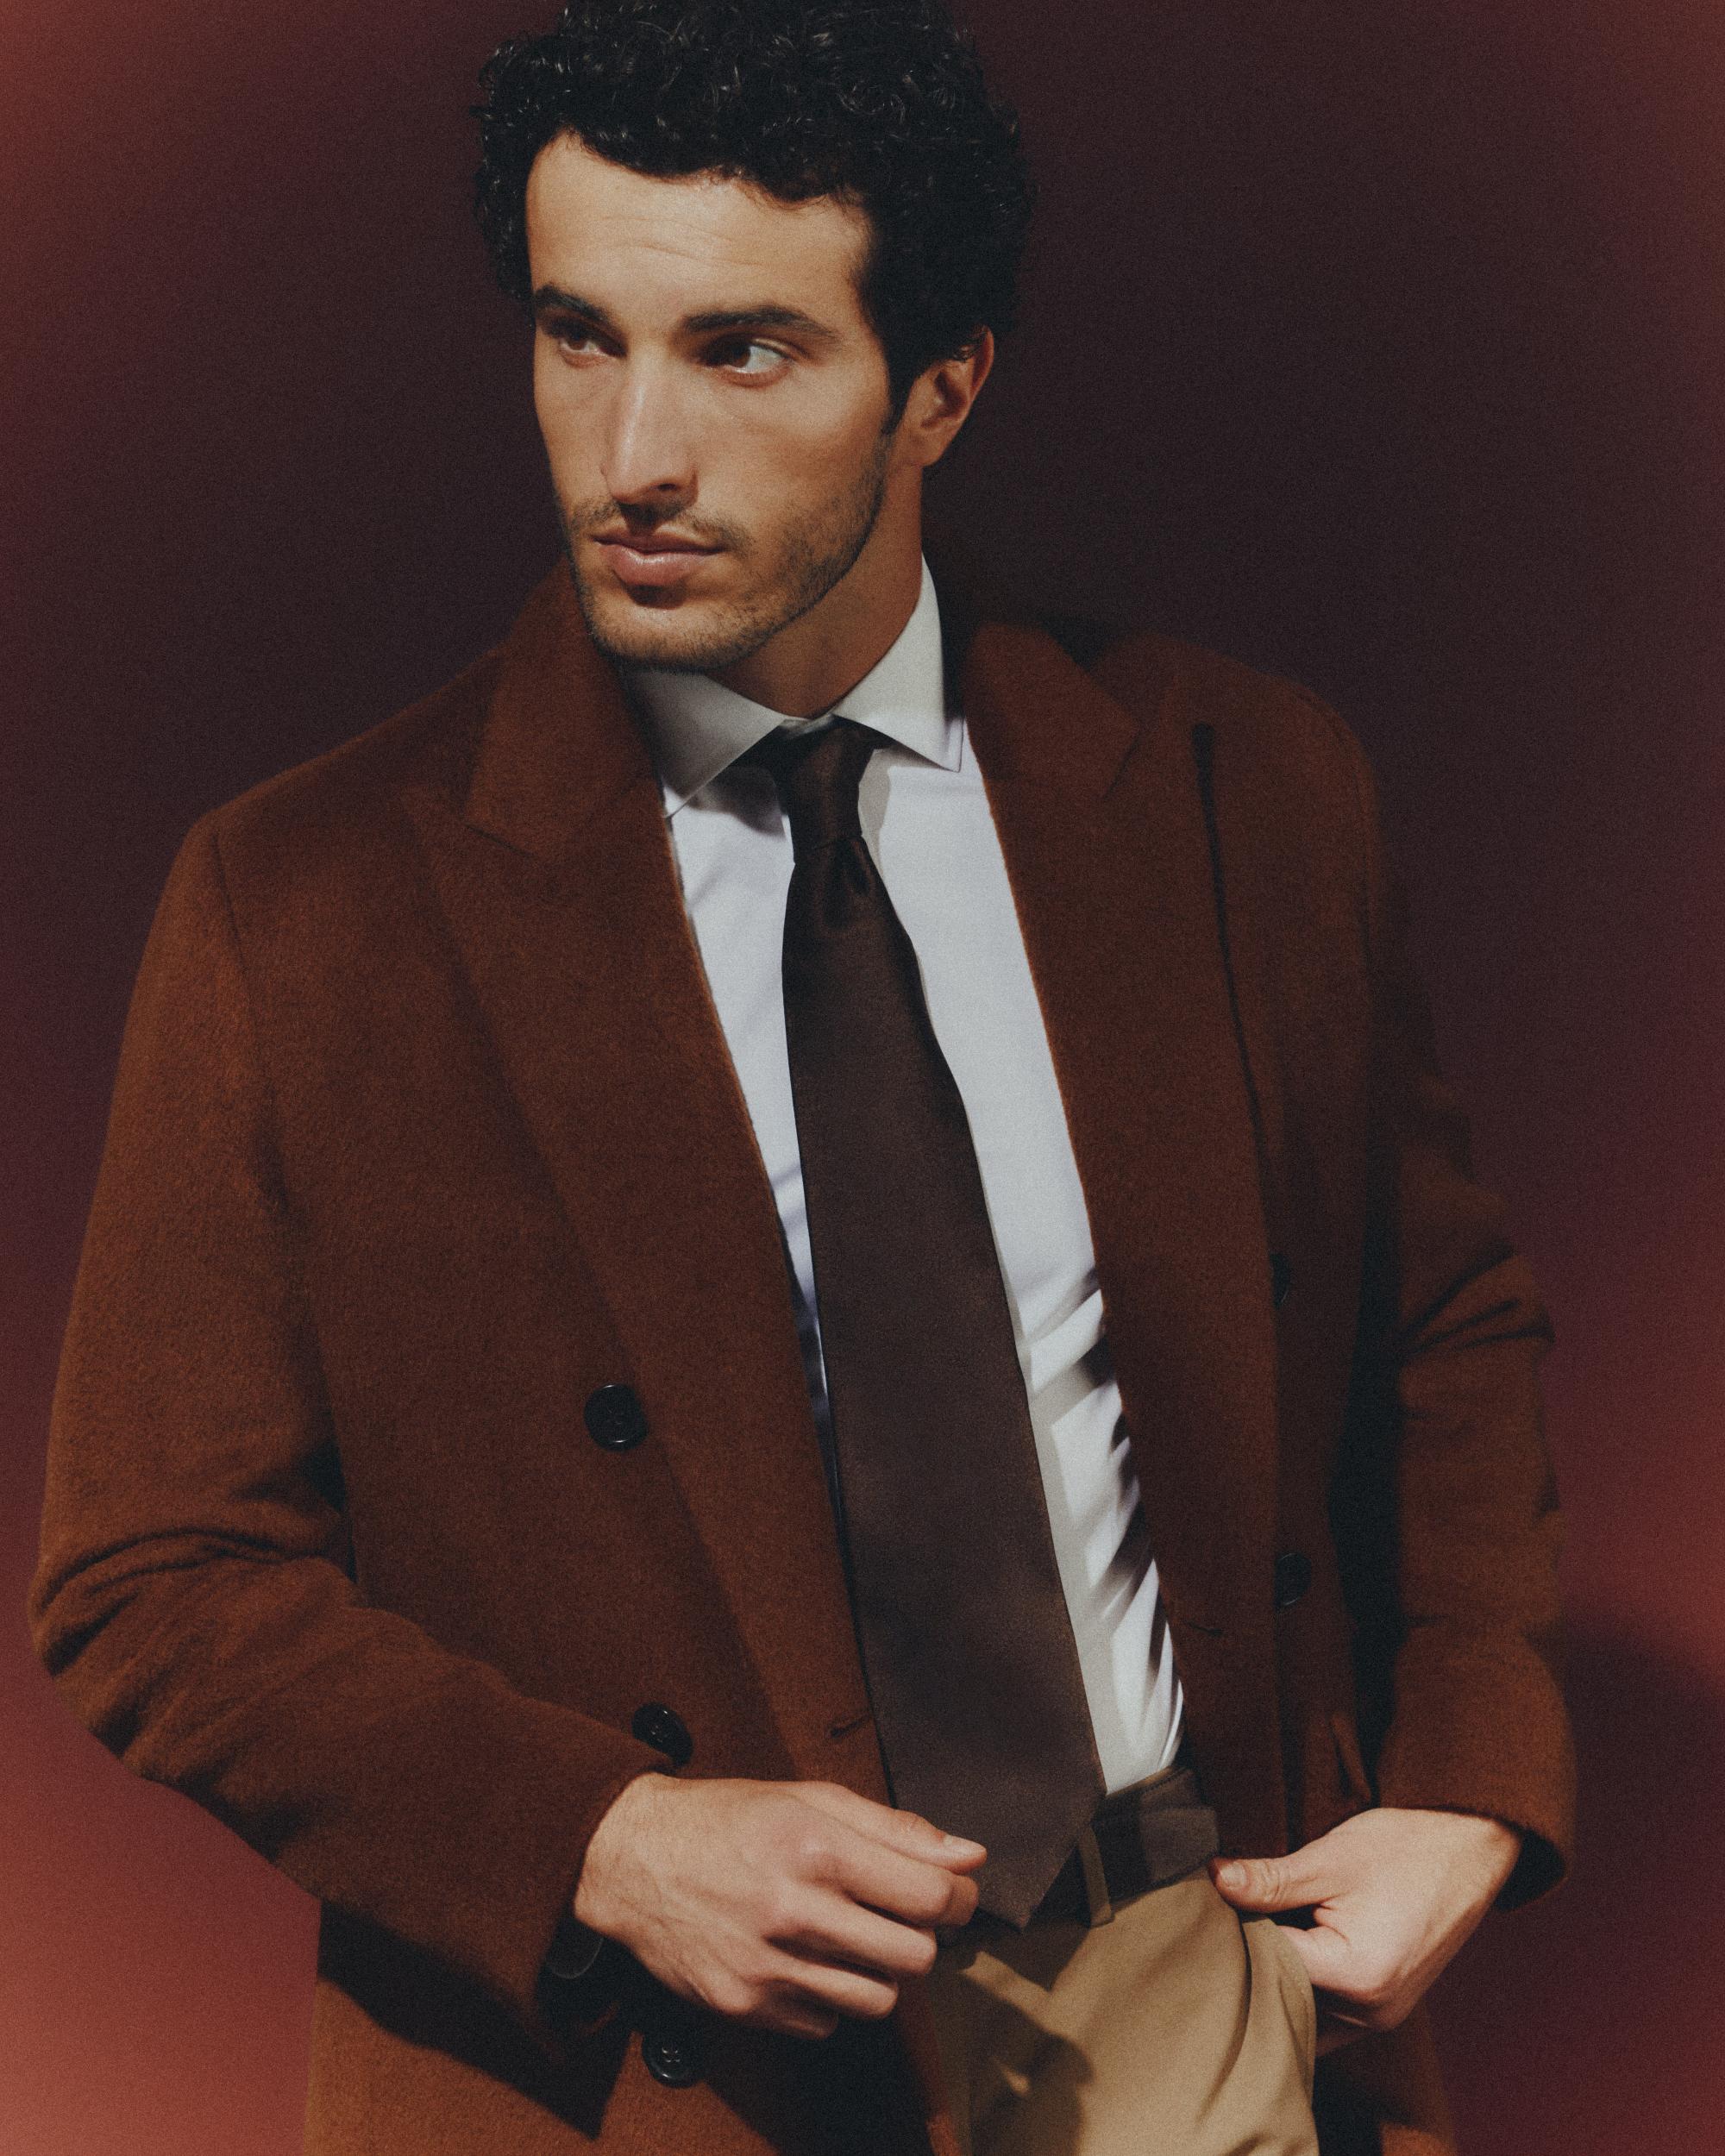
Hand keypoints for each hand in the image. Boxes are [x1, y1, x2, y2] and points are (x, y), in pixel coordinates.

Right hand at [572, 1774, 986, 2038]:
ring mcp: (767, 1966)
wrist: (633, 1859)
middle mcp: (794, 1910)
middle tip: (901, 1915)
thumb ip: (895, 1829)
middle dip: (921, 1937)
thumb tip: (970, 1855)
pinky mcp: (745, 2006)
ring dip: (879, 1973)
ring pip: (876, 2001)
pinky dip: (829, 1998)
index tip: (955, 1894)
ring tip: (853, 1938)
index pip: (929, 1897)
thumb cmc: (727, 1820)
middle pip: (913, 1957)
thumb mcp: (810, 1798)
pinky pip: (825, 2023)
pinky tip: (806, 1959)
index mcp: (816, 1847)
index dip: (958, 1899)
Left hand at [1209, 1807, 1520, 2053]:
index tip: (1217, 1903)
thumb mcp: (1329, 1859)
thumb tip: (1215, 1881)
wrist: (1467, 1848)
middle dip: (1255, 1958)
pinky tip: (1294, 1944)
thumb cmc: (1406, 1850)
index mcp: (1357, 1978)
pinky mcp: (1384, 2007)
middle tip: (1232, 1915)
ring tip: (1266, 1924)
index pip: (1269, 1967)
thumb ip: (1270, 1880)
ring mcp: (1381, 2016)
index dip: (1237, 1931)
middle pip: (1285, 1995)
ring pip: (1304, 2008)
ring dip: (1281, 1974)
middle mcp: (1371, 2012)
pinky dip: (1306, 1983)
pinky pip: (1329, 2010)